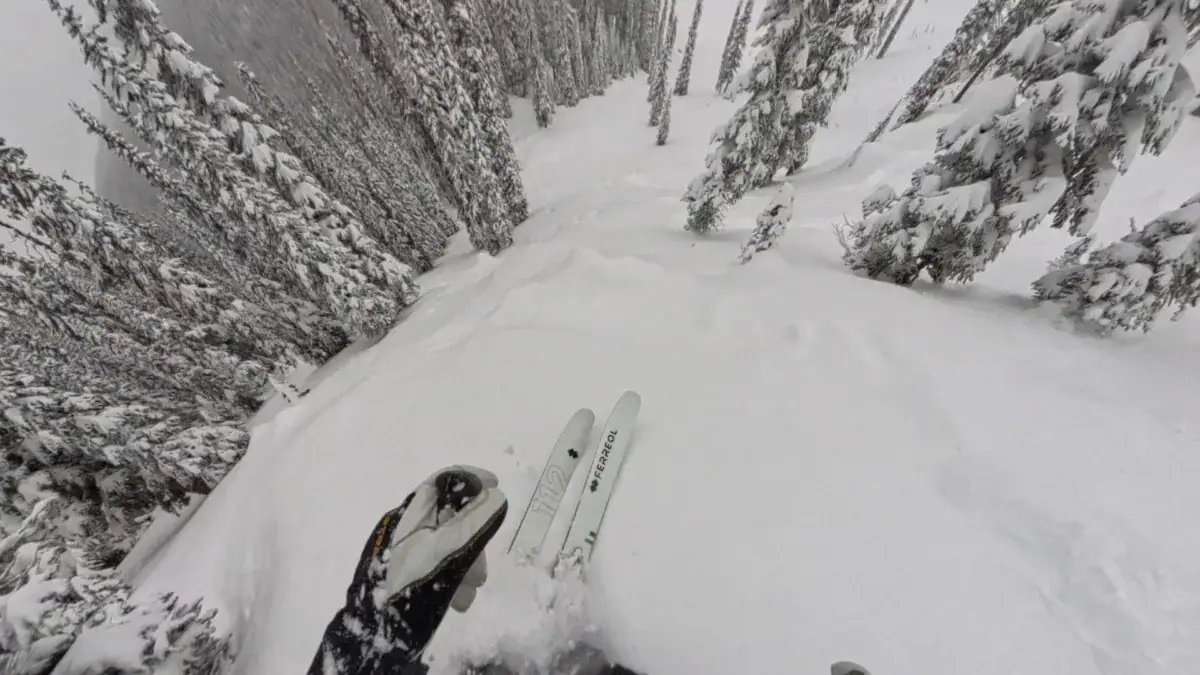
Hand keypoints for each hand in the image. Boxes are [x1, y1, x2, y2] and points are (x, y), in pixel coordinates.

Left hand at [320, 466, 507, 671]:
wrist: (374, 627)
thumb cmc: (409, 583)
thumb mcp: (445, 553)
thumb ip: (473, 524)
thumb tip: (497, 496)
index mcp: (411, 513)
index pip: (442, 480)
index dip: (470, 478)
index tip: (496, 484)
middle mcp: (407, 526)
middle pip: (451, 517)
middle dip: (474, 539)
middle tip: (482, 570)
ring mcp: (406, 549)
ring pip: (447, 545)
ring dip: (466, 564)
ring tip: (470, 592)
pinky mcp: (407, 569)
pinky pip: (438, 564)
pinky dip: (453, 577)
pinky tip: (459, 600)